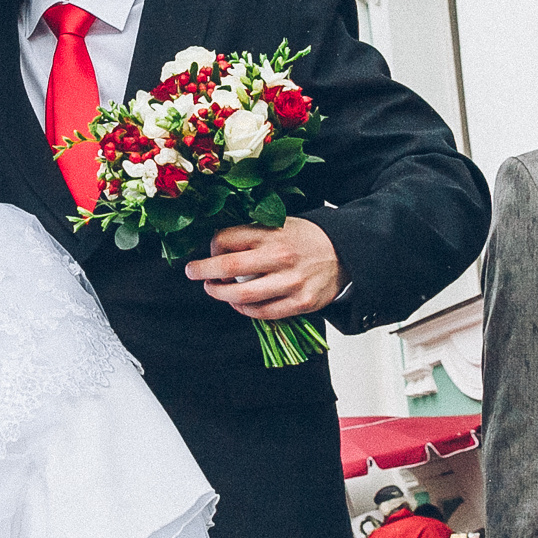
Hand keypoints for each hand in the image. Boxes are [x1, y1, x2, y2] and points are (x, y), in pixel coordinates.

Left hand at [184, 218, 342, 319]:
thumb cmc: (305, 239)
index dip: (211, 247)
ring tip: (214, 290)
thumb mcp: (280, 224)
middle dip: (203, 272)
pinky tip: (239, 303)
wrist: (345, 254)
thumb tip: (216, 247)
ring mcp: (291, 282)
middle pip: (228, 267)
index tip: (209, 252)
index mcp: (272, 232)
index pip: (226, 239)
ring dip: (220, 294)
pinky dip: (244, 309)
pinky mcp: (300, 302)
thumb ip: (252, 234)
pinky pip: (262, 312)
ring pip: (242, 295)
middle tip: (193, 273)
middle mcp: (280, 256)